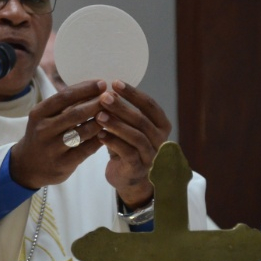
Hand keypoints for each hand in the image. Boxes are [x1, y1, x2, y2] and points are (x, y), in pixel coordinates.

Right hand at [9, 80, 106, 188]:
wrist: (28, 166)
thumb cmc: (43, 135)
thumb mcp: (45, 117)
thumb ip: (66, 105)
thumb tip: (96, 88)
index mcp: (38, 114)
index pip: (64, 96)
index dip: (85, 89)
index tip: (102, 83)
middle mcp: (43, 130)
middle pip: (76, 113)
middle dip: (97, 103)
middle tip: (113, 98)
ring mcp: (52, 148)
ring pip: (83, 132)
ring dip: (101, 122)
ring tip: (114, 115)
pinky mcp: (62, 163)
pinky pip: (86, 149)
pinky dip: (99, 140)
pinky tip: (108, 133)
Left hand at [95, 80, 171, 206]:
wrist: (127, 178)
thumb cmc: (125, 146)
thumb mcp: (127, 126)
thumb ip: (121, 111)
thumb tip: (103, 86)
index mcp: (161, 125)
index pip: (150, 105)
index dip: (133, 93)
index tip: (115, 82)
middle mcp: (160, 140)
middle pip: (142, 120)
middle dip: (122, 107)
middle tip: (104, 97)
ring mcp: (151, 155)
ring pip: (136, 137)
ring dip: (117, 124)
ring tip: (99, 115)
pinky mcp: (138, 168)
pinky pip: (128, 153)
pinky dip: (113, 142)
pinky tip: (100, 134)